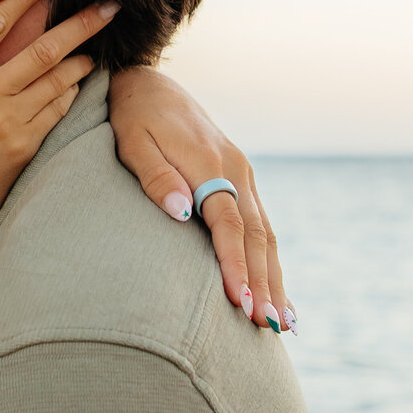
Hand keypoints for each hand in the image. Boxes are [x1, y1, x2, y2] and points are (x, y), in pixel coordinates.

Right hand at [0, 0, 116, 289]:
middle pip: (44, 48)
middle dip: (80, 23)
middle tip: (110, 3)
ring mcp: (7, 127)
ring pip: (57, 81)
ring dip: (82, 60)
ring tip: (100, 45)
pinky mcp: (22, 153)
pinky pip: (57, 114)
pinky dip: (72, 96)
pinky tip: (81, 85)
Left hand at [109, 66, 293, 333]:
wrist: (149, 85)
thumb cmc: (132, 118)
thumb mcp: (133, 142)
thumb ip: (156, 178)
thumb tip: (180, 214)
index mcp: (209, 163)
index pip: (228, 223)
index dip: (235, 264)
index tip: (239, 301)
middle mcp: (235, 170)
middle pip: (256, 235)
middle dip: (263, 283)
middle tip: (266, 326)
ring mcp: (242, 174)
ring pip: (266, 234)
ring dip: (274, 279)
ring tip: (280, 322)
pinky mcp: (240, 180)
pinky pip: (262, 226)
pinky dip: (271, 262)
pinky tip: (277, 292)